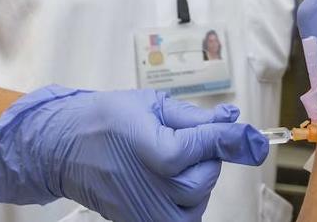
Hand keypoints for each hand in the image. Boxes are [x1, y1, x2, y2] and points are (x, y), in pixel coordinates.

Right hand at [0, 86, 267, 221]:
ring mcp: (145, 211)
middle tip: (181, 140)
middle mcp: (149, 185)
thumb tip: (233, 119)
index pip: (203, 148)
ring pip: (197, 200)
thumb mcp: (150, 105)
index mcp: (150, 147)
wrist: (64, 148)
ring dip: (196, 180)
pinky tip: (170, 183)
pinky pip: (183, 217)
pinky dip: (186, 201)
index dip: (228, 140)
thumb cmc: (106, 119)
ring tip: (169, 162)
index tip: (251, 136)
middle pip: (205, 177)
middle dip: (205, 156)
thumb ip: (195, 116)